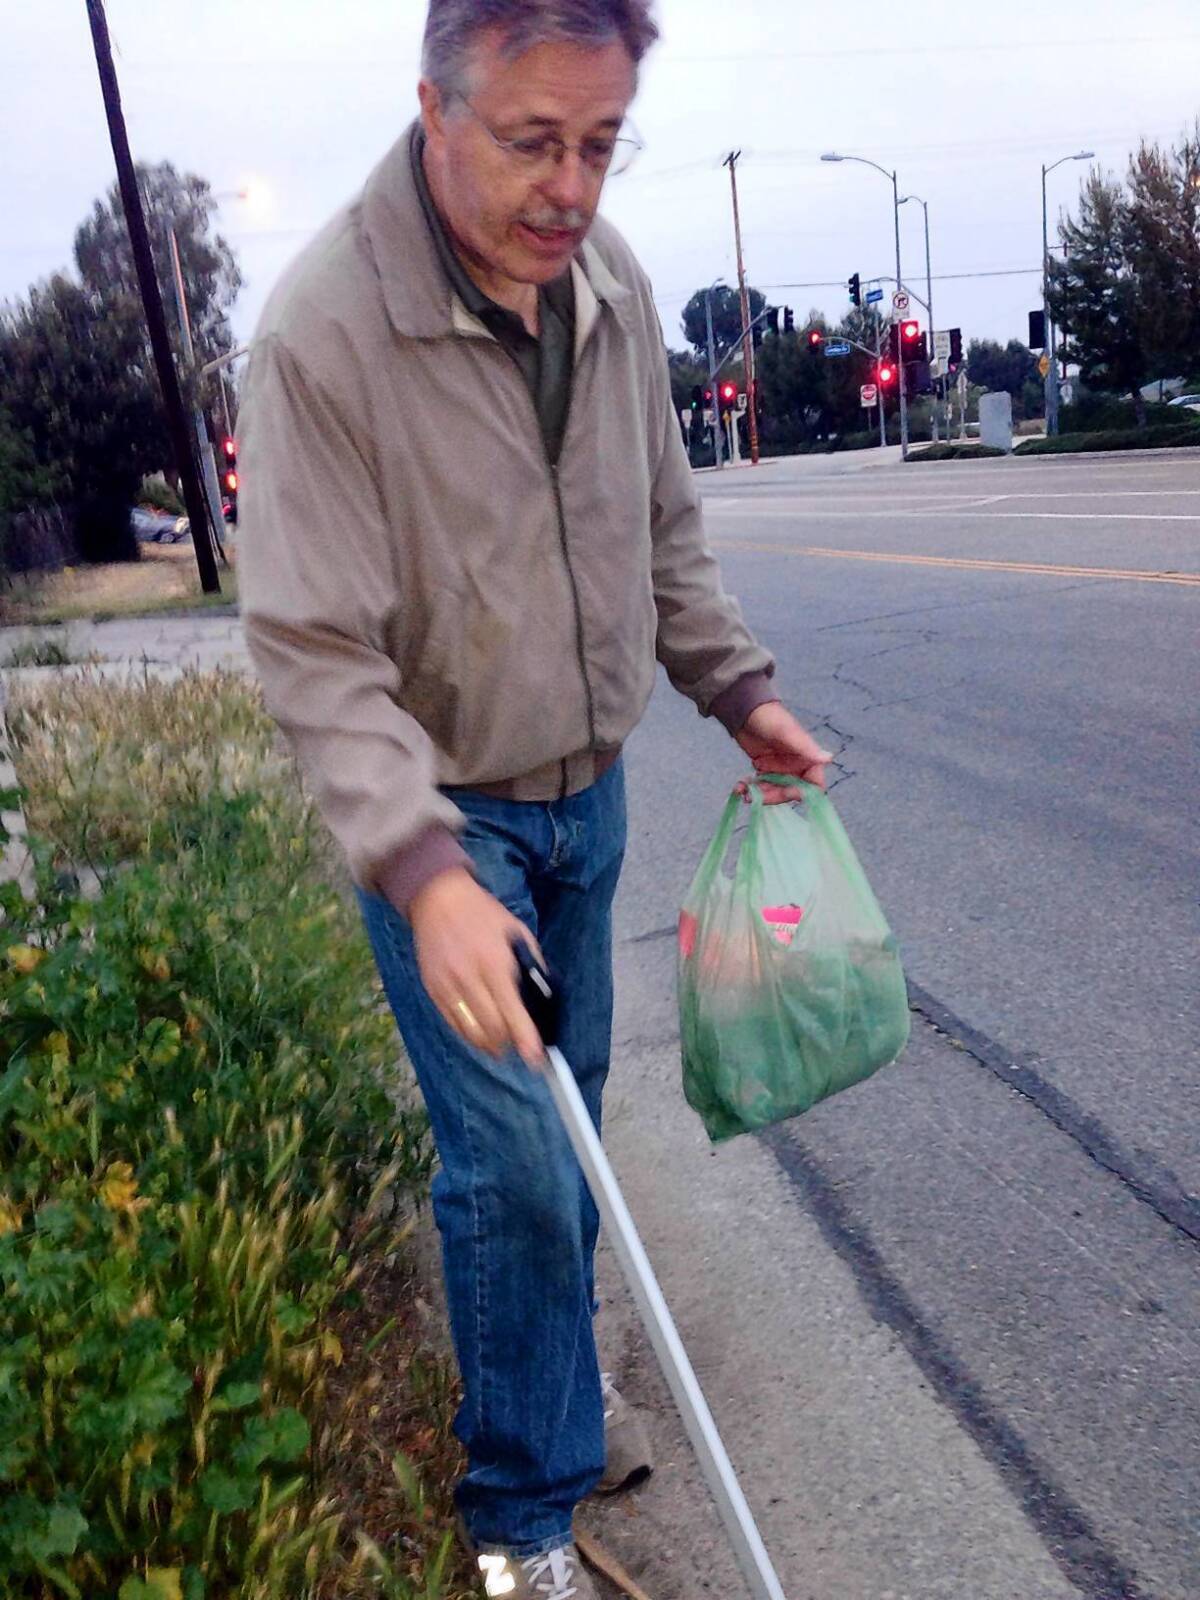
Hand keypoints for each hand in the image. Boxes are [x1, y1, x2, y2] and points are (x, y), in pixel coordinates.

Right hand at [408, 868, 545, 1067]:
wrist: (439, 899)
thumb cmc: (484, 915)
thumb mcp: (517, 933)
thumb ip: (532, 965)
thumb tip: (543, 997)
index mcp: (495, 963)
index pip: (512, 1012)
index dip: (525, 1039)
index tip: (536, 1059)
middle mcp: (469, 978)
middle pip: (492, 1029)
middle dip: (510, 1045)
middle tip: (521, 1048)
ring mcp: (447, 986)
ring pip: (471, 1032)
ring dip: (490, 1046)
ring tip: (502, 1049)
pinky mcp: (433, 990)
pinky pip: (453, 1024)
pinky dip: (470, 1036)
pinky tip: (481, 1036)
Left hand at [734, 702, 833, 803]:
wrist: (745, 710)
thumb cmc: (770, 718)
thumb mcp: (787, 733)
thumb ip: (806, 748)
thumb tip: (828, 758)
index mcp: (808, 759)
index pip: (813, 786)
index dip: (801, 793)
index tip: (784, 793)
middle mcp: (796, 767)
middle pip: (790, 793)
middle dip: (773, 796)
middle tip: (754, 795)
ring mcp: (779, 769)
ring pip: (773, 792)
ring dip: (759, 795)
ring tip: (743, 790)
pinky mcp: (765, 770)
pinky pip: (760, 787)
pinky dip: (750, 789)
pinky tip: (739, 786)